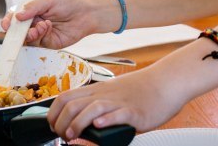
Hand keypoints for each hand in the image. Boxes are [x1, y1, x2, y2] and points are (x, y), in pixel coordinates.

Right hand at [1, 0, 102, 49]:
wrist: (87, 13)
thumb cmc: (68, 3)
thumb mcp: (48, 0)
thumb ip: (32, 8)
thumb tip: (17, 17)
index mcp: (31, 12)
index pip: (14, 18)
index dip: (7, 22)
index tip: (5, 25)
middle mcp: (33, 24)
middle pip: (18, 32)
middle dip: (18, 32)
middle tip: (23, 29)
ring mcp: (41, 35)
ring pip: (27, 40)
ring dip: (30, 34)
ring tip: (40, 26)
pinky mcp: (49, 44)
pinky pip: (39, 44)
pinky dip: (40, 36)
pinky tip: (47, 27)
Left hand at [47, 66, 179, 139]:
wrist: (165, 83)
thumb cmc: (140, 90)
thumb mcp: (112, 93)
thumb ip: (97, 104)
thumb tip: (80, 121)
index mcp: (97, 91)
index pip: (65, 97)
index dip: (53, 113)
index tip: (52, 126)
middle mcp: (105, 95)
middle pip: (73, 104)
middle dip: (60, 122)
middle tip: (62, 135)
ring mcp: (119, 103)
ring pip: (91, 108)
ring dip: (77, 123)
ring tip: (71, 134)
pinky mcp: (134, 112)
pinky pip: (118, 114)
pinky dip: (106, 120)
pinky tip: (98, 125)